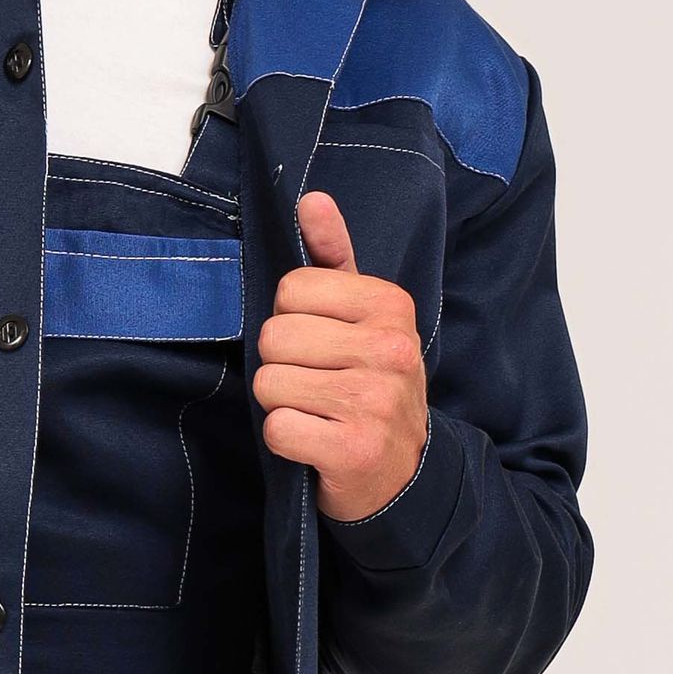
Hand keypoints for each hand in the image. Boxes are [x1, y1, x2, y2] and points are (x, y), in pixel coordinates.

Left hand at [254, 185, 427, 518]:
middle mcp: (390, 349)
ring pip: (269, 383)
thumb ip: (335, 258)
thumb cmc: (372, 386)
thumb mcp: (364, 318)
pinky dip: (285, 441)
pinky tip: (315, 443)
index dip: (292, 320)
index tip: (321, 346)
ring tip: (316, 413)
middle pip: (275, 336)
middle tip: (315, 385)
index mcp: (390, 306)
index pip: (292, 289)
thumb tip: (311, 200)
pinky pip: (277, 429)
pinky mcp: (354, 449)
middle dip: (281, 364)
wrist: (403, 473)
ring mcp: (375, 401)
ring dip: (281, 404)